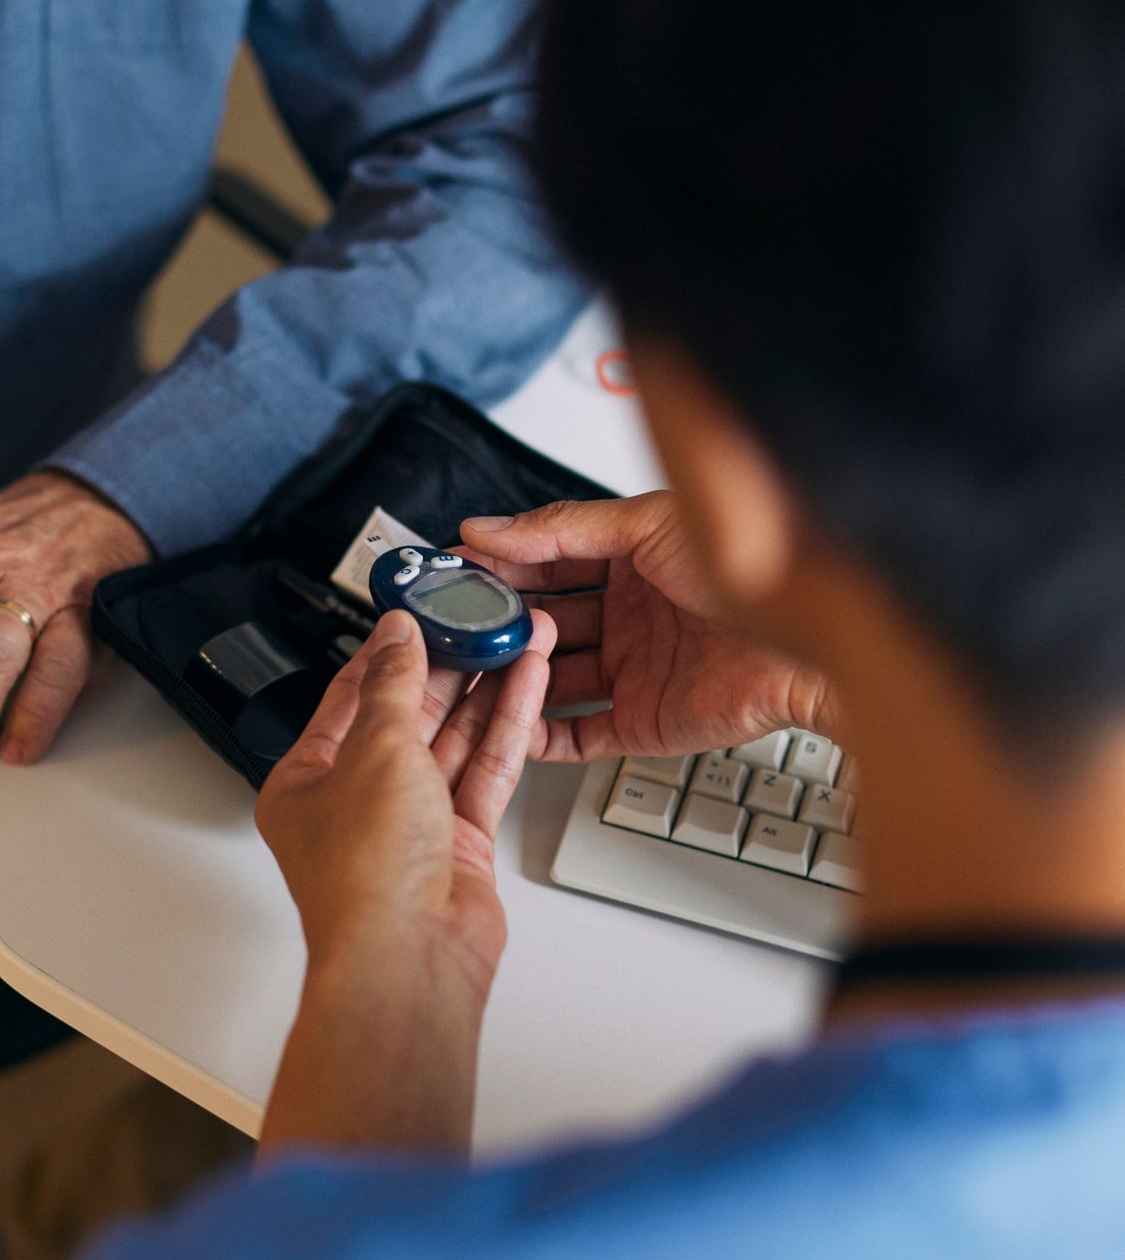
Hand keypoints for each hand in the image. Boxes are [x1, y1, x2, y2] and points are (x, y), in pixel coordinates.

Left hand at [257, 608, 555, 1000]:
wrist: (410, 960)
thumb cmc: (365, 877)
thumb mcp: (374, 752)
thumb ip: (394, 687)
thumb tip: (397, 637)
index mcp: (307, 781)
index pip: (349, 697)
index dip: (386, 652)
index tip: (416, 614)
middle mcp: (357, 801)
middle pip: (407, 716)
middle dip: (449, 666)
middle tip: (481, 621)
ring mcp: (411, 823)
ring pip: (453, 740)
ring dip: (486, 689)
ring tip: (517, 639)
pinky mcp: (458, 843)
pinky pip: (484, 771)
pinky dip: (506, 727)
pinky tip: (526, 686)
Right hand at [461, 493, 836, 763]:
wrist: (806, 642)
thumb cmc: (749, 571)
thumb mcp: (647, 525)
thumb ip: (563, 527)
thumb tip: (492, 526)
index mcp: (630, 561)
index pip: (545, 561)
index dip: (499, 564)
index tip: (453, 567)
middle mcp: (628, 616)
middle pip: (542, 620)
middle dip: (497, 620)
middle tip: (453, 621)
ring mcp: (633, 670)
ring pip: (550, 677)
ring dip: (511, 673)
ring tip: (472, 668)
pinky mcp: (642, 721)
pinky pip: (576, 733)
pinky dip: (538, 733)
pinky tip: (506, 721)